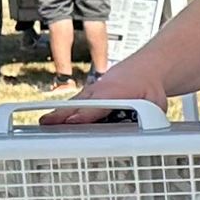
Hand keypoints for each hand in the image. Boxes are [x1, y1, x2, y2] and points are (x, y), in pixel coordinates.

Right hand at [43, 57, 159, 124]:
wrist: (144, 70)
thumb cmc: (148, 88)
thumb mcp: (156, 102)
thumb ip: (152, 115)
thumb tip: (149, 129)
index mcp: (115, 92)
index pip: (97, 105)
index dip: (84, 114)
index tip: (72, 121)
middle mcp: (99, 91)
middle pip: (79, 105)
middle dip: (64, 115)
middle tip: (48, 124)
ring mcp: (91, 92)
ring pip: (72, 104)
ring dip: (57, 114)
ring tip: (43, 124)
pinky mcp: (88, 95)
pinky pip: (73, 104)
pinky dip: (60, 112)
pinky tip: (49, 121)